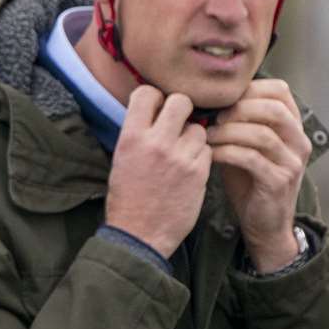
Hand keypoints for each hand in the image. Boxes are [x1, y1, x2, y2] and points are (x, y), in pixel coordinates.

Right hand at [104, 85, 211, 258]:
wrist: (139, 235)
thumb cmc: (127, 198)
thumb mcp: (122, 159)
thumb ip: (138, 133)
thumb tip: (154, 111)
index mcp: (131, 137)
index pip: (147, 93)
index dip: (155, 98)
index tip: (156, 108)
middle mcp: (156, 142)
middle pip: (181, 101)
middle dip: (181, 109)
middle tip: (177, 123)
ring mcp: (180, 157)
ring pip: (198, 128)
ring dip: (192, 136)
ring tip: (181, 153)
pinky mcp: (198, 173)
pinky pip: (206, 150)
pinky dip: (200, 157)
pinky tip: (189, 169)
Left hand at [206, 79, 310, 271]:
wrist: (264, 224)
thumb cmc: (249, 180)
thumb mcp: (246, 145)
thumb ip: (237, 122)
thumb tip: (207, 98)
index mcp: (293, 126)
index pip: (279, 91)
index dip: (249, 89)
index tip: (223, 99)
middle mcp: (299, 141)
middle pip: (274, 108)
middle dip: (238, 108)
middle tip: (214, 117)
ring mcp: (291, 162)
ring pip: (262, 133)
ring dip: (228, 131)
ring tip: (207, 135)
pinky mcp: (278, 182)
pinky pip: (251, 158)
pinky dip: (226, 152)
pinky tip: (210, 154)